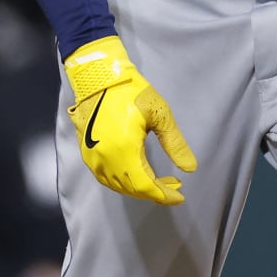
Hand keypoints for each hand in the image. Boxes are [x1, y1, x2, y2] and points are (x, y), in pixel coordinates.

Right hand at [62, 36, 195, 204]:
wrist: (98, 79)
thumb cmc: (132, 92)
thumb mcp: (159, 114)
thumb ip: (174, 143)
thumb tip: (190, 168)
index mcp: (124, 152)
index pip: (146, 185)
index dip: (163, 195)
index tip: (180, 197)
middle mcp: (105, 161)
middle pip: (132, 188)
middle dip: (154, 192)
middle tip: (174, 187)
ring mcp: (93, 159)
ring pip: (118, 185)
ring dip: (139, 188)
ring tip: (159, 182)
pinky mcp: (87, 154)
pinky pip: (106, 178)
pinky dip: (123, 181)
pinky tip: (137, 175)